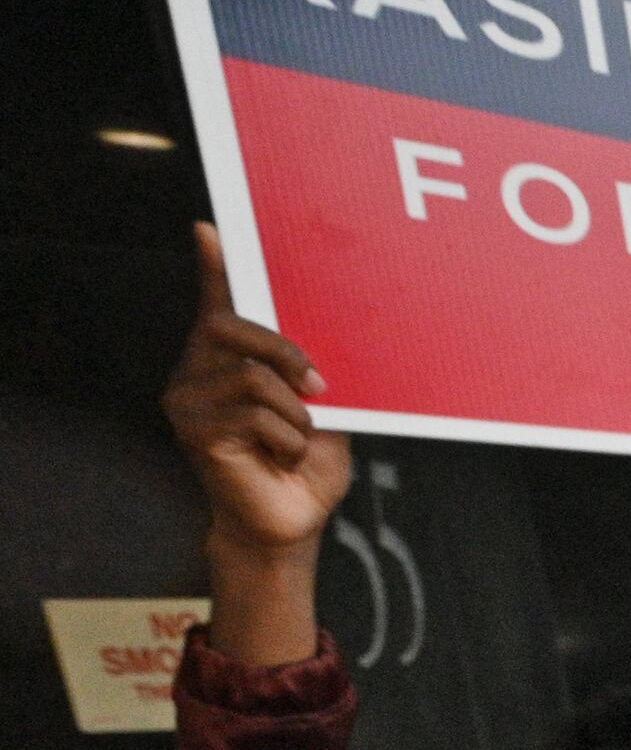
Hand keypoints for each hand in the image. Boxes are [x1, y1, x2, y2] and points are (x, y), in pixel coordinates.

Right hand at [164, 223, 350, 664]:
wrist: (293, 521)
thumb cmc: (308, 464)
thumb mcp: (322, 408)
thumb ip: (311, 369)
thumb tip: (320, 343)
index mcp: (231, 359)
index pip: (218, 303)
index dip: (215, 266)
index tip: (211, 228)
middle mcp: (199, 371)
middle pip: (231, 326)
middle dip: (283, 349)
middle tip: (319, 383)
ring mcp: (189, 400)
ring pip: (250, 375)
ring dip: (294, 410)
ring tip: (299, 438)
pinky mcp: (194, 430)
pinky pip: (252, 413)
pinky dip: (286, 436)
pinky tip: (281, 456)